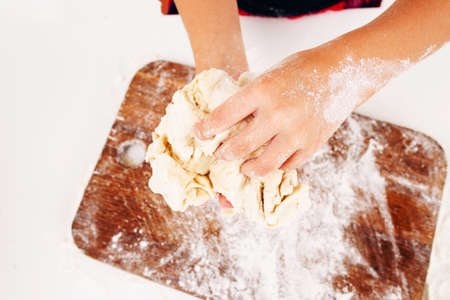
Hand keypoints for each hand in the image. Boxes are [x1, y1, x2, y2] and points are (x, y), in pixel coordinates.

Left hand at [195, 45, 378, 177]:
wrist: (342, 71)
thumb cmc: (301, 69)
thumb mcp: (268, 75)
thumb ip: (249, 99)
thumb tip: (225, 121)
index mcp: (262, 90)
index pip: (223, 116)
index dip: (207, 129)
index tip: (200, 134)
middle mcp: (277, 114)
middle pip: (239, 146)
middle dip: (223, 154)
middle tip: (220, 154)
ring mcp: (296, 133)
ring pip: (262, 165)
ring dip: (247, 168)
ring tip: (243, 166)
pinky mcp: (312, 145)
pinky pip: (286, 165)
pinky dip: (275, 166)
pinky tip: (269, 160)